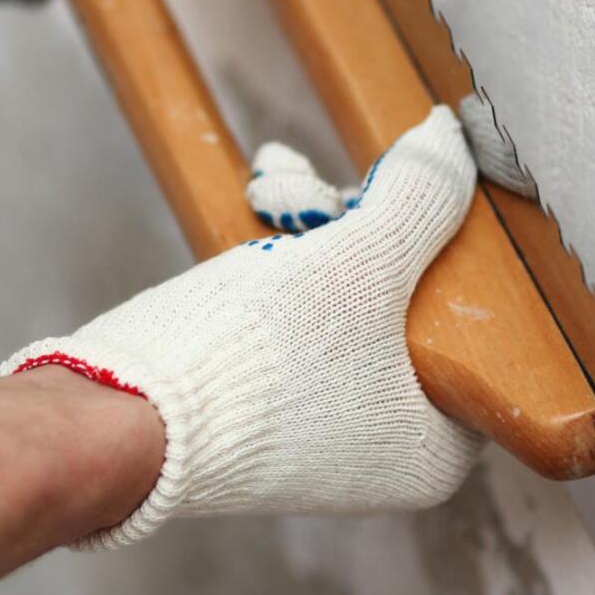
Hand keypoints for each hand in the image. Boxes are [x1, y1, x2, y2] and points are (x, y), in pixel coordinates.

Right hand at [0, 106, 486, 545]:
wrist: (118, 417)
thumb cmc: (256, 362)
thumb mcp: (359, 263)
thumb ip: (419, 200)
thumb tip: (455, 138)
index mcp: (433, 452)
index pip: (477, 338)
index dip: (448, 257)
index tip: (417, 204)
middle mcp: (380, 456)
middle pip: (398, 306)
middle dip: (354, 226)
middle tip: (323, 190)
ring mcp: (314, 437)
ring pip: (337, 301)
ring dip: (307, 231)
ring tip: (271, 183)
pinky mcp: (255, 413)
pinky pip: (290, 321)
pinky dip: (274, 266)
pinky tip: (255, 205)